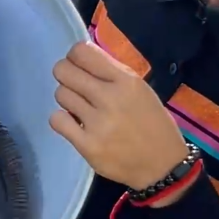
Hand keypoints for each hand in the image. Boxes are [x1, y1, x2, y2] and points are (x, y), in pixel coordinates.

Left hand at [50, 41, 190, 190]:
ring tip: (80, 107)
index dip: (74, 57)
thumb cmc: (153, 124)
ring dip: (67, 99)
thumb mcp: (140, 90)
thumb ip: (112, 73)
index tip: (78, 65)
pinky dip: (62, 120)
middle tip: (73, 85)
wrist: (162, 165)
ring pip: (60, 95)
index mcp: (126, 81)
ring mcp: (97, 123)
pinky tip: (73, 124)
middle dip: (65, 75)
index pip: (82, 53)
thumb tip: (81, 58)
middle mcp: (109, 98)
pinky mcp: (87, 145)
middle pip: (64, 71)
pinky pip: (57, 120)